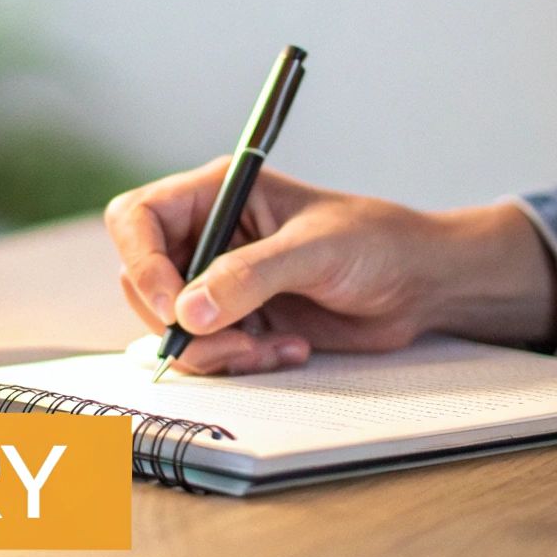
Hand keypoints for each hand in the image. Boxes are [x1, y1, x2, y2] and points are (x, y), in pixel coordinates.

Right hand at [103, 157, 556, 374]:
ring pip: (172, 327)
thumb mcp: (313, 251)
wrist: (419, 286)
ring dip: (215, 350)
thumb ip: (249, 276)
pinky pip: (209, 353)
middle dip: (181, 321)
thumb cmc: (376, 242)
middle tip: (232, 339)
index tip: (172, 306)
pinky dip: (241, 361)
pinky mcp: (239, 321)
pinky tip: (289, 349)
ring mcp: (220, 283)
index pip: (137, 219)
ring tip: (270, 345)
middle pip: (144, 282)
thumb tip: (190, 311)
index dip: (142, 262)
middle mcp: (209, 236)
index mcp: (217, 194)